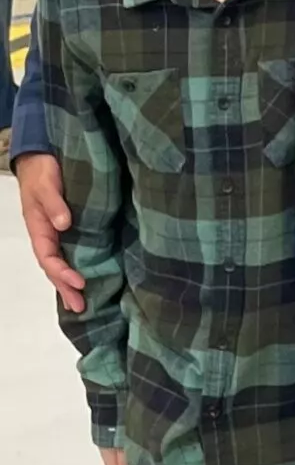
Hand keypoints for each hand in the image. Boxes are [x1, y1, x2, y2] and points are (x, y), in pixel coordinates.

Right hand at [18, 155, 83, 311]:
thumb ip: (54, 203)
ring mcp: (57, 232)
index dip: (62, 272)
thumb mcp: (45, 184)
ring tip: (82, 305)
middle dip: (66, 288)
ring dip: (69, 284)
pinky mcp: (69, 227)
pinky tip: (86, 280)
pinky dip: (76, 267)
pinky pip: (71, 251)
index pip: (48, 257)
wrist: (42, 156)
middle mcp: (47, 234)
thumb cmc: (42, 171)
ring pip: (62, 263)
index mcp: (38, 228)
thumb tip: (63, 224)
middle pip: (54, 267)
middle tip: (81, 307)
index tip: (80, 282)